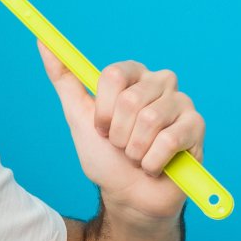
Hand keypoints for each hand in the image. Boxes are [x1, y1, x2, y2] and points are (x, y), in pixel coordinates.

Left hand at [38, 38, 203, 222]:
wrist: (128, 197)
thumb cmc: (105, 157)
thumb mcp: (78, 116)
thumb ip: (64, 79)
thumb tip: (44, 43)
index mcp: (133, 75)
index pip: (113, 75)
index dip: (103, 109)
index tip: (101, 128)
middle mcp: (160, 83)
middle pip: (130, 99)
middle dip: (118, 134)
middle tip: (121, 146)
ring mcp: (181, 103)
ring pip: (150, 120)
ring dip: (134, 150)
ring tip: (138, 156)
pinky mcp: (196, 126)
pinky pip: (168, 140)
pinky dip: (153, 162)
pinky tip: (155, 166)